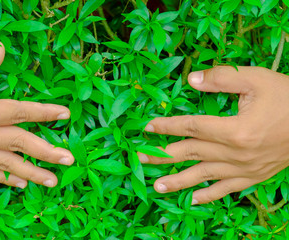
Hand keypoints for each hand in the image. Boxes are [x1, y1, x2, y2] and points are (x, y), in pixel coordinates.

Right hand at [0, 43, 73, 188]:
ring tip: (52, 181)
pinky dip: (5, 179)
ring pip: (7, 165)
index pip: (18, 112)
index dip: (44, 113)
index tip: (65, 115)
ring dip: (32, 173)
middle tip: (68, 159)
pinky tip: (21, 184)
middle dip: (46, 152)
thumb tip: (0, 50)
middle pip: (19, 144)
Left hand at [138, 66, 288, 203]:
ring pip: (204, 176)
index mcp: (235, 129)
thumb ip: (221, 78)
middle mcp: (236, 153)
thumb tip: (191, 80)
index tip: (148, 128)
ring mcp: (244, 169)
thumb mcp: (256, 79)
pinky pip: (227, 190)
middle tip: (139, 159)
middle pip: (191, 153)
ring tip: (157, 186)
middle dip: (162, 155)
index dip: (167, 126)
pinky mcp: (253, 177)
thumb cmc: (287, 98)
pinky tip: (193, 200)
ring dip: (178, 181)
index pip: (191, 127)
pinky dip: (209, 195)